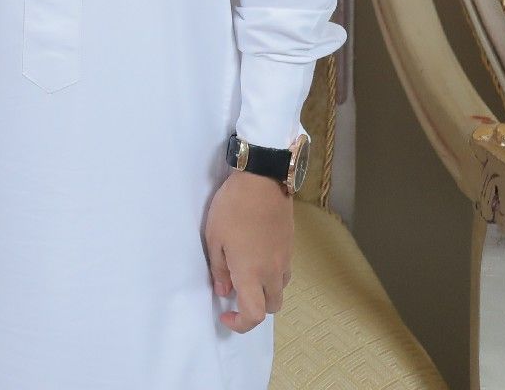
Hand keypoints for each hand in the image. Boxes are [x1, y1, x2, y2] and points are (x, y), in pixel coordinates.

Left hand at [204, 168, 293, 330]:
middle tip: (236, 293)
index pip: (254, 315)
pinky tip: (258, 257)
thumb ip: (219, 270)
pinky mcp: (290, 246)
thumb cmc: (232, 208)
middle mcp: (272, 272)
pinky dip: (272, 275)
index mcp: (251, 274)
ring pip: (280, 290)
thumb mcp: (214, 238)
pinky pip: (284, 272)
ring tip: (246, 274)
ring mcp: (284, 259)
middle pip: (271, 307)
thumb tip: (224, 291)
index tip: (226, 315)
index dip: (240, 324)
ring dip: (265, 292)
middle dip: (254, 309)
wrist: (263, 180)